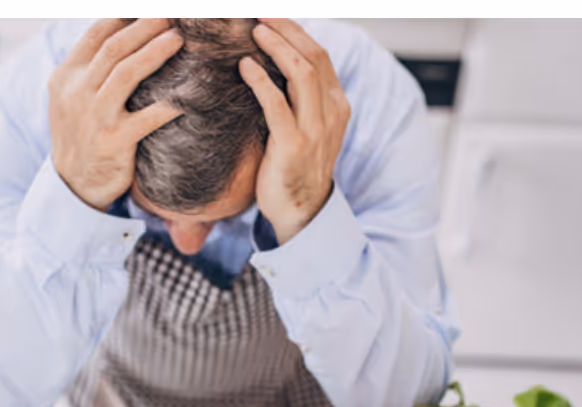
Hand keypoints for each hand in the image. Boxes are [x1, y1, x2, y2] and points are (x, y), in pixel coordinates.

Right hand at [48, 19, 183, 211]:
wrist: (73, 183)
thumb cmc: (82, 133)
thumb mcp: (72, 96)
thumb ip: (91, 67)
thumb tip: (122, 32)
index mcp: (67, 76)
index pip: (96, 34)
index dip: (124, 17)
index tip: (147, 10)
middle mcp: (77, 92)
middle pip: (114, 48)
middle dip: (145, 27)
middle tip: (171, 15)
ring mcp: (95, 117)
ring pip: (126, 73)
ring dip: (155, 52)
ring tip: (178, 38)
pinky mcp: (114, 141)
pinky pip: (148, 117)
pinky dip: (171, 103)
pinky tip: (192, 92)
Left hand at [240, 19, 350, 243]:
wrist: (300, 211)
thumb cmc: (294, 166)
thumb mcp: (306, 126)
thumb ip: (299, 98)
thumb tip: (274, 65)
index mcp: (336, 105)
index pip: (320, 55)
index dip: (295, 32)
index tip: (271, 17)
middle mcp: (331, 113)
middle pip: (313, 56)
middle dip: (286, 30)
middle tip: (259, 14)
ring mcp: (315, 129)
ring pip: (301, 72)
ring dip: (276, 47)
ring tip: (254, 31)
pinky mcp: (293, 145)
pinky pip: (277, 104)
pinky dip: (261, 80)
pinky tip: (245, 67)